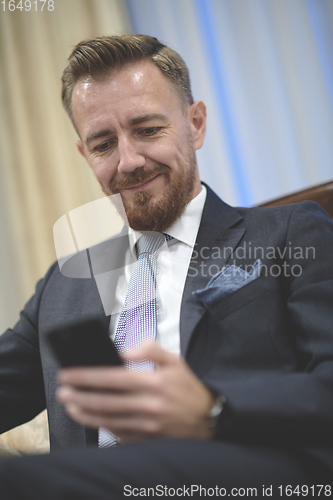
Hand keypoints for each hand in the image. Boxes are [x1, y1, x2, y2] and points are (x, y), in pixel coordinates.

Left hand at [56, 342, 215, 441]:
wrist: (210, 418)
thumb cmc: (189, 387)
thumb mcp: (175, 360)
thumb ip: (150, 349)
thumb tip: (123, 352)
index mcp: (154, 382)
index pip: (112, 378)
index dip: (86, 376)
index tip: (68, 374)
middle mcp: (149, 405)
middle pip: (104, 401)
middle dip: (78, 396)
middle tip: (61, 391)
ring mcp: (147, 426)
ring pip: (107, 420)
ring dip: (83, 413)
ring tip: (68, 405)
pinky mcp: (147, 439)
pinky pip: (118, 435)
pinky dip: (100, 427)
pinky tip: (90, 418)